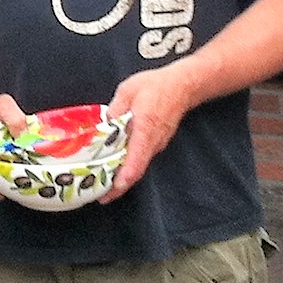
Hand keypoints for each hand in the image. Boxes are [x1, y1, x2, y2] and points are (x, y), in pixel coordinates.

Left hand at [100, 68, 191, 200]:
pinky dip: (129, 167)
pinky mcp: (156, 144)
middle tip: (100, 197)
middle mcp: (153, 141)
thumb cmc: (155, 86)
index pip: (136, 158)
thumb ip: (115, 109)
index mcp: (145, 127)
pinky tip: (115, 168)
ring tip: (103, 186)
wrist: (182, 86)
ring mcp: (157, 144)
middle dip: (119, 186)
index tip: (113, 189)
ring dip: (122, 178)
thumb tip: (104, 127)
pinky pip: (141, 159)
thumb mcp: (128, 91)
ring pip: (139, 166)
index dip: (125, 176)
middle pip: (136, 170)